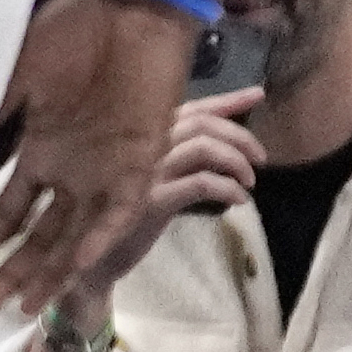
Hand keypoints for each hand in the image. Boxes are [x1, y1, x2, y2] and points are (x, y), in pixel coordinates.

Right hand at [0, 0, 203, 317]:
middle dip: (4, 273)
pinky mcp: (137, 168)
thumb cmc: (75, 32)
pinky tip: (66, 271)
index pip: (4, 208)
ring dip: (43, 273)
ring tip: (17, 308)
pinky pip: (112, 217)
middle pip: (33, 237)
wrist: (136, 10)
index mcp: (41, 149)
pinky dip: (90, 243)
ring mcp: (102, 174)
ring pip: (68, 238)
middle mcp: (69, 171)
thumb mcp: (21, 71)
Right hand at [62, 85, 264, 309]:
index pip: (188, 107)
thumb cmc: (119, 216)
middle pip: (200, 123)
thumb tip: (219, 146)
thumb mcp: (147, 180)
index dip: (226, 100)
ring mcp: (143, 169)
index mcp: (140, 136)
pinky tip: (237, 200)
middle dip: (239, 135)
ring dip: (235, 161)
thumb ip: (173, 158)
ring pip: (202, 148)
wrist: (90, 257)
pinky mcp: (149, 198)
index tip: (257, 94)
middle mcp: (139, 144)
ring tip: (249, 181)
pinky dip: (227, 188)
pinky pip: (200, 183)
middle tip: (260, 157)